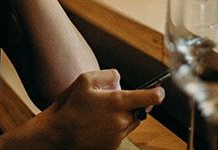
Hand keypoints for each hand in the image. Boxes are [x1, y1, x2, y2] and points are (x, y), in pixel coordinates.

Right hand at [39, 69, 165, 149]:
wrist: (57, 134)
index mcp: (117, 102)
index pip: (150, 98)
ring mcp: (118, 136)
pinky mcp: (112, 147)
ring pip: (131, 122)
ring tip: (101, 112)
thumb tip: (120, 81)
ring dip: (124, 115)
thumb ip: (108, 75)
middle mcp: (121, 121)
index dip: (158, 92)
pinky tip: (98, 123)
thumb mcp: (85, 79)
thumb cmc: (70, 106)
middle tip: (112, 99)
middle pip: (140, 110)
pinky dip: (115, 127)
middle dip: (133, 103)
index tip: (159, 90)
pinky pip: (121, 133)